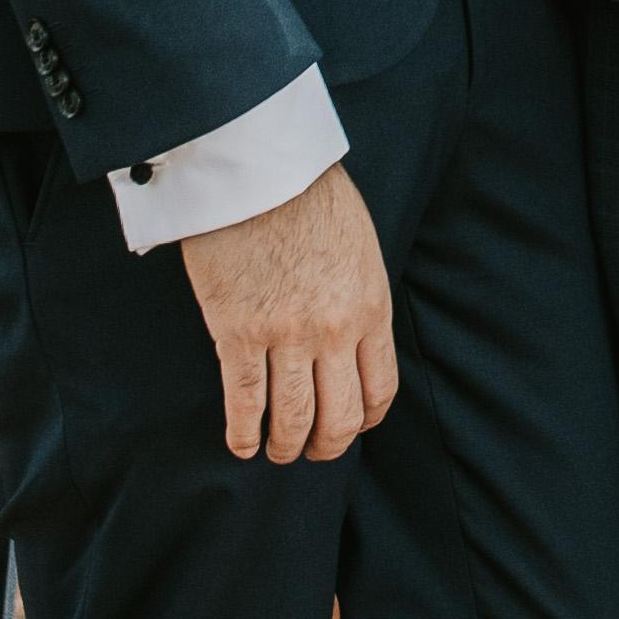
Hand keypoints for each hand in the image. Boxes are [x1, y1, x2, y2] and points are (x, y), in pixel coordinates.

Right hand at [175, 160, 398, 463]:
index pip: (380, 389)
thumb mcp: (361, 247)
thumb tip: (354, 334)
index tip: (353, 427)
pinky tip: (241, 444)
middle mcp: (336, 330)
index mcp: (371, 307)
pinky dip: (243, 432)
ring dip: (284, 446)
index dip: (366, 420)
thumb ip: (361, 296)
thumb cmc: (308, 195)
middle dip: (327, 445)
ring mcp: (287, 335)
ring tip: (275, 452)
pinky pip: (244, 401)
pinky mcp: (238, 333)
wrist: (259, 166)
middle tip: (312, 451)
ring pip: (293, 418)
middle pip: (340, 416)